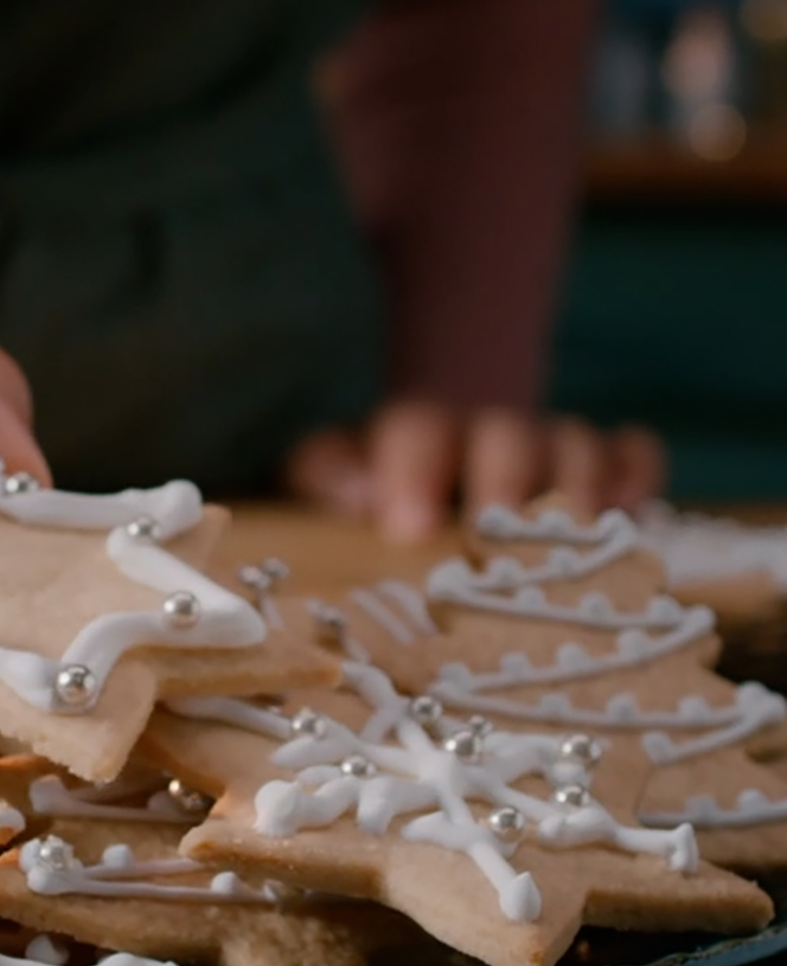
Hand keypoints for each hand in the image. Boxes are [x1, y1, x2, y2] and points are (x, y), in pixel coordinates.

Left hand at [286, 399, 664, 542]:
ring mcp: (551, 448)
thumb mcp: (331, 478)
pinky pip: (633, 454)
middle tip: (496, 531)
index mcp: (415, 434)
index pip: (415, 428)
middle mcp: (488, 433)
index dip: (413, 469)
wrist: (436, 459)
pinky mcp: (605, 468)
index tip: (407, 526)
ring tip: (572, 536)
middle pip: (506, 435)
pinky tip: (630, 516)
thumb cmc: (373, 491)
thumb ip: (328, 475)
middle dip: (505, 479)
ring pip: (574, 443)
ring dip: (577, 486)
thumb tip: (357, 491)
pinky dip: (637, 478)